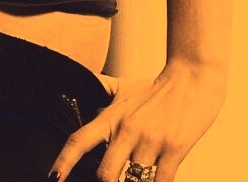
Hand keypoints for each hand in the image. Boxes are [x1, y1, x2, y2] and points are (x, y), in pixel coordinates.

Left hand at [49, 60, 226, 181]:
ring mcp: (151, 140)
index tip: (53, 178)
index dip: (63, 162)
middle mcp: (128, 129)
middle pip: (104, 174)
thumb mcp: (127, 92)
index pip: (79, 140)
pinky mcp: (174, 148)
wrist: (194, 76)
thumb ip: (107, 103)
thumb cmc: (162, 88)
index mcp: (113, 117)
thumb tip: (89, 108)